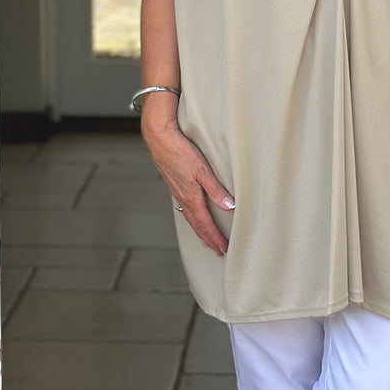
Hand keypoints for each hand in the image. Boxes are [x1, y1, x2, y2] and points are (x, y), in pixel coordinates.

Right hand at [140, 105, 234, 256]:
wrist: (159, 138)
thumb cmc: (180, 151)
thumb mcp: (202, 170)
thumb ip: (216, 189)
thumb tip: (230, 206)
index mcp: (191, 197)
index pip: (205, 224)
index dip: (215, 238)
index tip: (224, 249)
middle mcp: (183, 198)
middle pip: (197, 225)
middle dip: (208, 239)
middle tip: (218, 251)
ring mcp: (177, 192)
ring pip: (190, 218)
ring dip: (200, 230)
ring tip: (207, 240)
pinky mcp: (175, 185)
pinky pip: (185, 208)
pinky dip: (192, 218)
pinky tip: (194, 216)